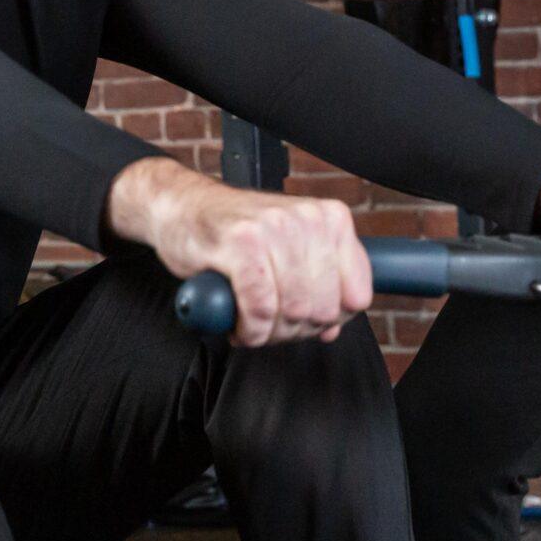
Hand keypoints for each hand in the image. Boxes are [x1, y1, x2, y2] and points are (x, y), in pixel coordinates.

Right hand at [106, 158, 371, 347]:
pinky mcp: (241, 243)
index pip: (358, 295)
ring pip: (295, 311)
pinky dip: (250, 329)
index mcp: (332, 219)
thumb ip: (317, 285)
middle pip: (326, 309)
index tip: (303, 320)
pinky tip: (239, 325)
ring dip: (270, 333)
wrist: (183, 207)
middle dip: (296, 330)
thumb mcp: (289, 250)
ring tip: (252, 323)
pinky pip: (260, 309)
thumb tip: (334, 330)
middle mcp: (308, 218)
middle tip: (270, 324)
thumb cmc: (236, 233)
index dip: (330, 321)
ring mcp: (275, 228)